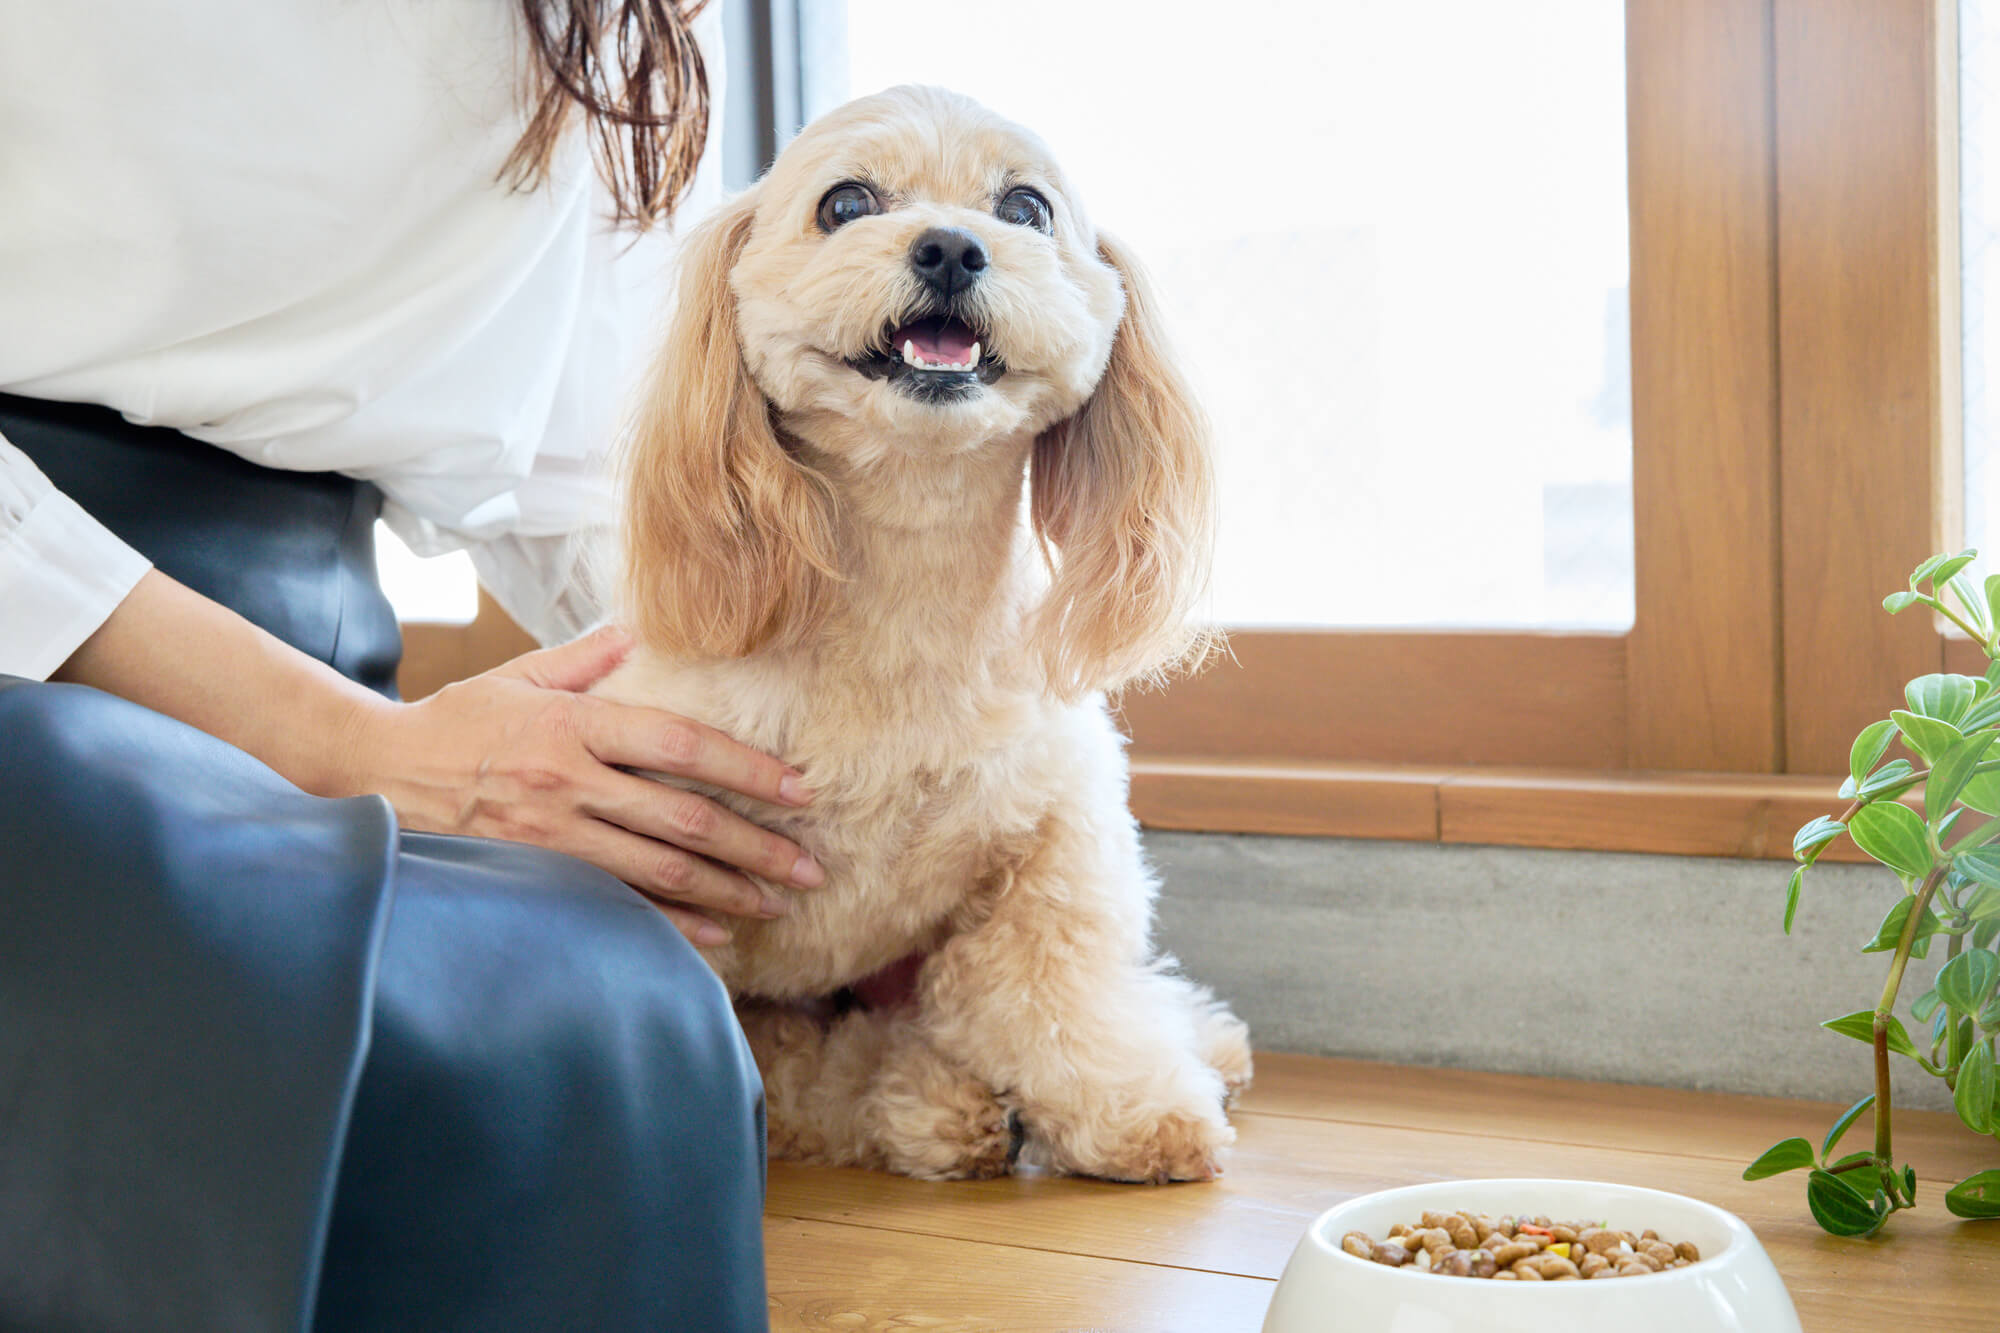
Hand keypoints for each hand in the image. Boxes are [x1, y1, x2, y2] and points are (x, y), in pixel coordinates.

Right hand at [340, 625, 822, 944]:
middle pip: (684, 821)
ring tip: (779, 903)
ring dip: (728, 892)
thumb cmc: (457, 721)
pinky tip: (717, 937)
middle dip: (757, 847)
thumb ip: (590, 656)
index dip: (746, 769)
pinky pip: (616, 908)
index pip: (681, 746)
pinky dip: (670, 928)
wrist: (374, 774)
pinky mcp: (537, 879)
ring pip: (658, 872)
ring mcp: (553, 839)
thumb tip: (646, 625)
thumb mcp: (521, 675)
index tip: (800, 790)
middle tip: (812, 867)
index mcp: (575, 725)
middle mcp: (570, 784)